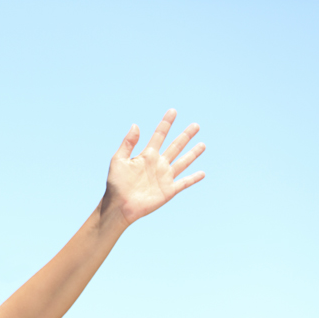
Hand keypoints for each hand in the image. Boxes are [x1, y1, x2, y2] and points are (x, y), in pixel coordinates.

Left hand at [103, 109, 205, 227]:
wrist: (119, 206)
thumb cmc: (116, 184)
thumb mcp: (118, 160)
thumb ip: (128, 143)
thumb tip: (136, 125)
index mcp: (146, 155)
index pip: (159, 135)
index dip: (166, 123)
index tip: (173, 111)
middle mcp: (157, 164)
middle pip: (175, 146)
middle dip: (185, 136)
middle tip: (196, 125)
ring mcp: (164, 177)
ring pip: (183, 162)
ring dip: (193, 153)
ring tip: (202, 144)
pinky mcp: (168, 190)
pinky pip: (184, 182)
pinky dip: (193, 178)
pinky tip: (202, 173)